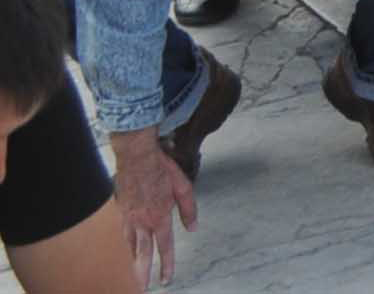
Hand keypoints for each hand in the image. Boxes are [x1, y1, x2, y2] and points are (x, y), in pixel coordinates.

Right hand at [113, 135, 197, 286]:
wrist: (136, 156)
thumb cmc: (161, 169)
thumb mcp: (184, 187)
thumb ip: (189, 210)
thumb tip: (193, 228)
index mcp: (160, 216)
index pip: (164, 247)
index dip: (166, 265)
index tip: (166, 279)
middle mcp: (142, 221)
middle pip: (142, 254)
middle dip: (142, 273)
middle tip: (143, 288)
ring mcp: (128, 218)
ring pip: (128, 247)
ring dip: (130, 264)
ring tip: (131, 278)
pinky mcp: (119, 212)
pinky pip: (119, 235)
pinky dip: (120, 248)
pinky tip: (121, 254)